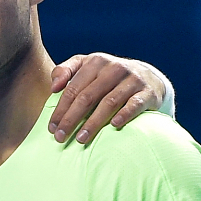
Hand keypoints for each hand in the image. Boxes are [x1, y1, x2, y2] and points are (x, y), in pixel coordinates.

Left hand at [48, 54, 172, 143]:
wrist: (148, 76)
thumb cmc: (108, 75)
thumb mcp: (87, 65)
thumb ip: (66, 70)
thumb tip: (53, 87)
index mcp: (96, 62)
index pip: (73, 88)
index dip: (61, 109)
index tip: (52, 128)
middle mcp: (114, 68)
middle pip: (88, 97)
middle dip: (71, 119)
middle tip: (61, 137)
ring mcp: (132, 79)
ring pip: (109, 102)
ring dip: (93, 122)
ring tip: (81, 139)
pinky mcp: (147, 92)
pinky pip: (134, 104)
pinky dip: (124, 114)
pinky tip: (113, 126)